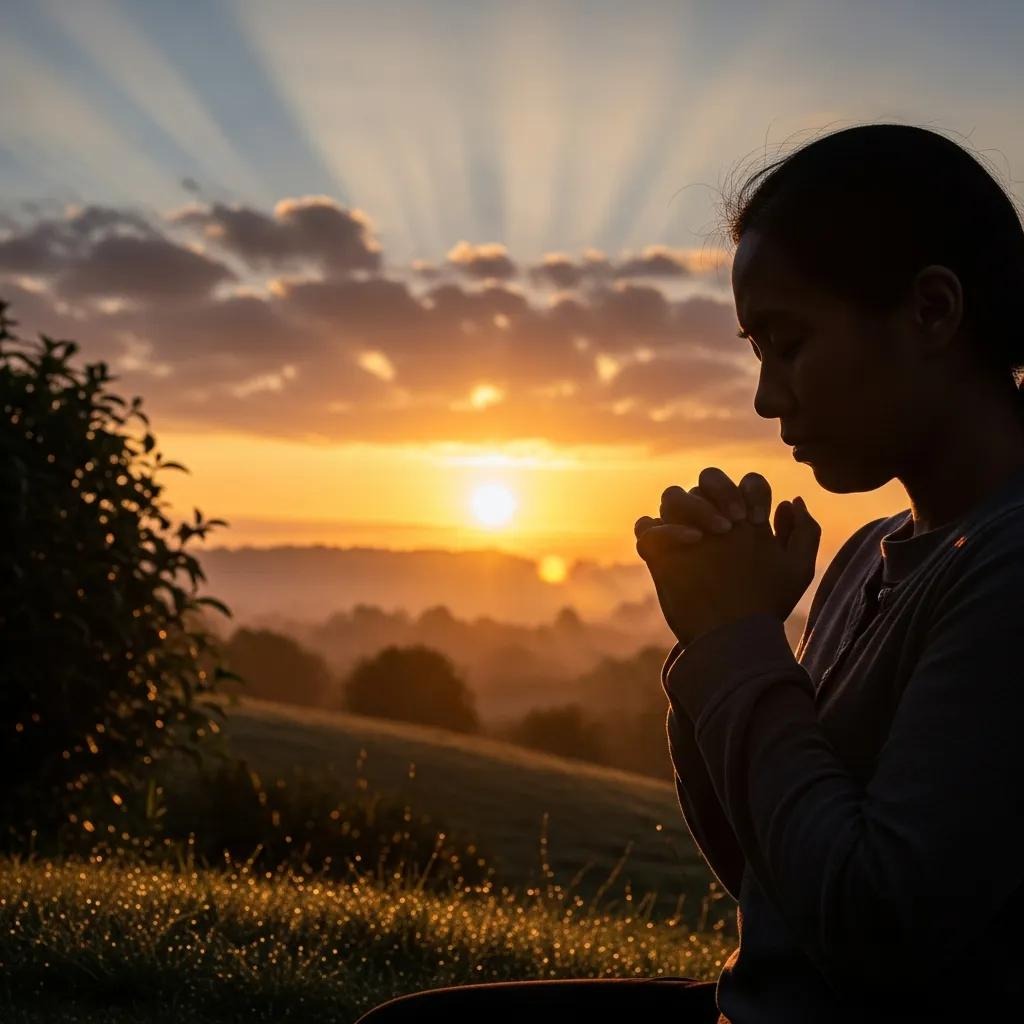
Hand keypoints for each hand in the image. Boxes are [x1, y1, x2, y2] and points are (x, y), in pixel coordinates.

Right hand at [634, 469, 819, 644]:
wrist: (734, 639)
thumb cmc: (766, 605)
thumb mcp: (796, 571)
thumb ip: (804, 532)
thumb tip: (789, 500)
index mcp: (744, 520)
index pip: (745, 482)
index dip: (751, 490)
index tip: (758, 519)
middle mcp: (712, 522)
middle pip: (706, 479)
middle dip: (720, 489)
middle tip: (733, 522)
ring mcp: (684, 536)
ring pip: (672, 496)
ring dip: (691, 505)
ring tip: (708, 535)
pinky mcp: (659, 556)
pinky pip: (646, 526)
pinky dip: (661, 529)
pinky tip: (688, 544)